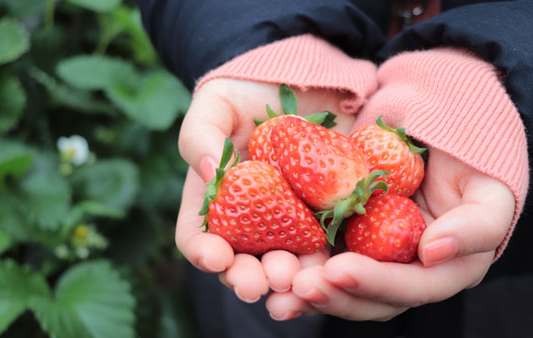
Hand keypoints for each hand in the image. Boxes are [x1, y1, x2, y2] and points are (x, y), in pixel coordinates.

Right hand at [176, 78, 355, 302]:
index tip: (215, 257)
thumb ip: (200, 135)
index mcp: (216, 200)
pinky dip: (331, 261)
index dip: (204, 252)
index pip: (199, 236)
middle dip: (249, 277)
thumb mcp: (216, 102)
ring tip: (298, 279)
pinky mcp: (330, 216)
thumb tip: (210, 173)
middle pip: (243, 261)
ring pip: (288, 262)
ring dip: (291, 278)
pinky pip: (331, 244)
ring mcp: (292, 221)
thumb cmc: (249, 90)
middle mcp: (252, 219)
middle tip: (258, 282)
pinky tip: (334, 267)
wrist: (306, 81)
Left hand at [266, 146, 514, 320]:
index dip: (375, 283)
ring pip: (341, 287)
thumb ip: (476, 226)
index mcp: (443, 270)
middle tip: (299, 285)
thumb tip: (433, 252)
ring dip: (308, 293)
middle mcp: (405, 272)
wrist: (441, 133)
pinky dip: (298, 264)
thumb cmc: (474, 160)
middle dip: (333, 296)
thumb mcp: (489, 190)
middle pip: (369, 299)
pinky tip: (268, 264)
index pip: (410, 287)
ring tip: (276, 294)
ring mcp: (374, 257)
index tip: (339, 271)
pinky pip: (321, 257)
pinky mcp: (348, 238)